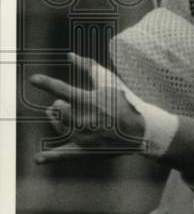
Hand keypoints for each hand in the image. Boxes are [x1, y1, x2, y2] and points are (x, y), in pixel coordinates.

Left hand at [30, 54, 144, 162]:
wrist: (141, 129)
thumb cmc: (124, 101)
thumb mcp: (109, 81)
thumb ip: (88, 67)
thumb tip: (69, 55)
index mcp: (89, 101)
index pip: (61, 89)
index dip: (46, 83)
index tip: (33, 79)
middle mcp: (83, 119)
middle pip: (57, 108)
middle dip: (62, 104)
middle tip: (75, 105)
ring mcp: (82, 136)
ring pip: (58, 124)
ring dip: (60, 118)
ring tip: (72, 116)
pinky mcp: (85, 150)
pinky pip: (64, 154)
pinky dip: (50, 157)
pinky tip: (38, 159)